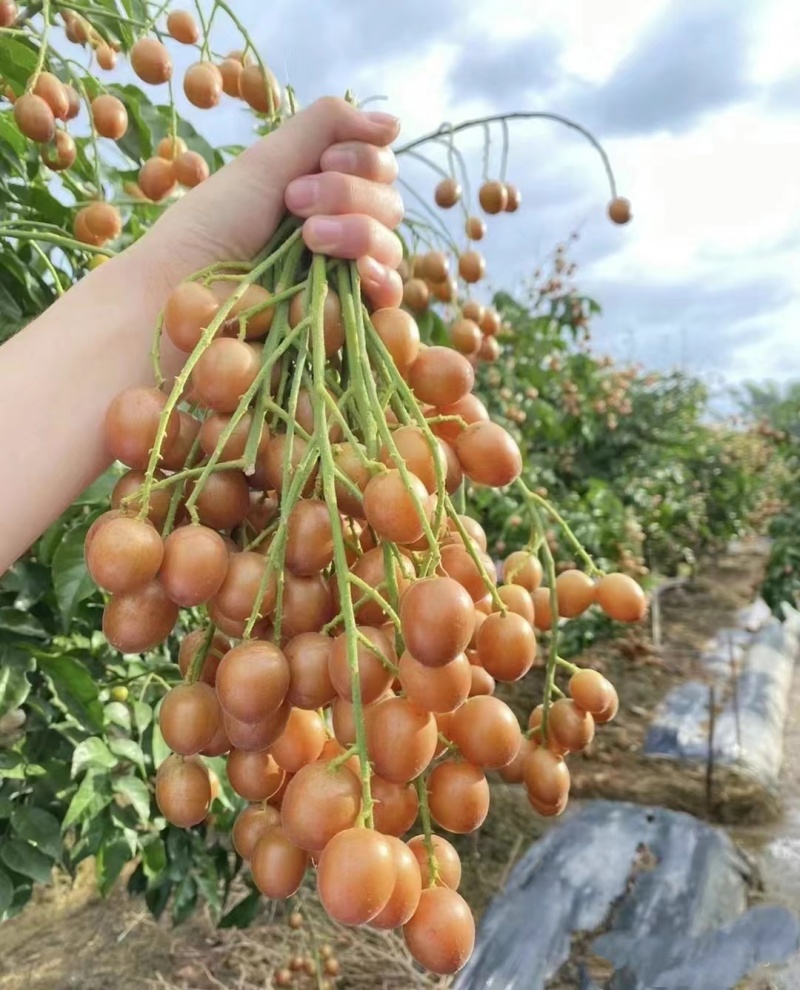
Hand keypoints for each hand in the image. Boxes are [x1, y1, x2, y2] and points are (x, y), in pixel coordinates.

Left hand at [139, 97, 404, 308]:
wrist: (181, 291)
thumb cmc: (211, 226)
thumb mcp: (268, 162)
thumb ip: (327, 128)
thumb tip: (396, 124)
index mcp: (323, 196)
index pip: (380, 171)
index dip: (363, 159)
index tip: (322, 161)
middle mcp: (339, 237)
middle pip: (389, 206)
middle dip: (349, 194)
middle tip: (295, 202)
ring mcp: (343, 283)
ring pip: (390, 248)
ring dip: (356, 231)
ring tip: (308, 238)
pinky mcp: (343, 325)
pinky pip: (389, 300)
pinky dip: (381, 277)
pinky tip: (360, 272)